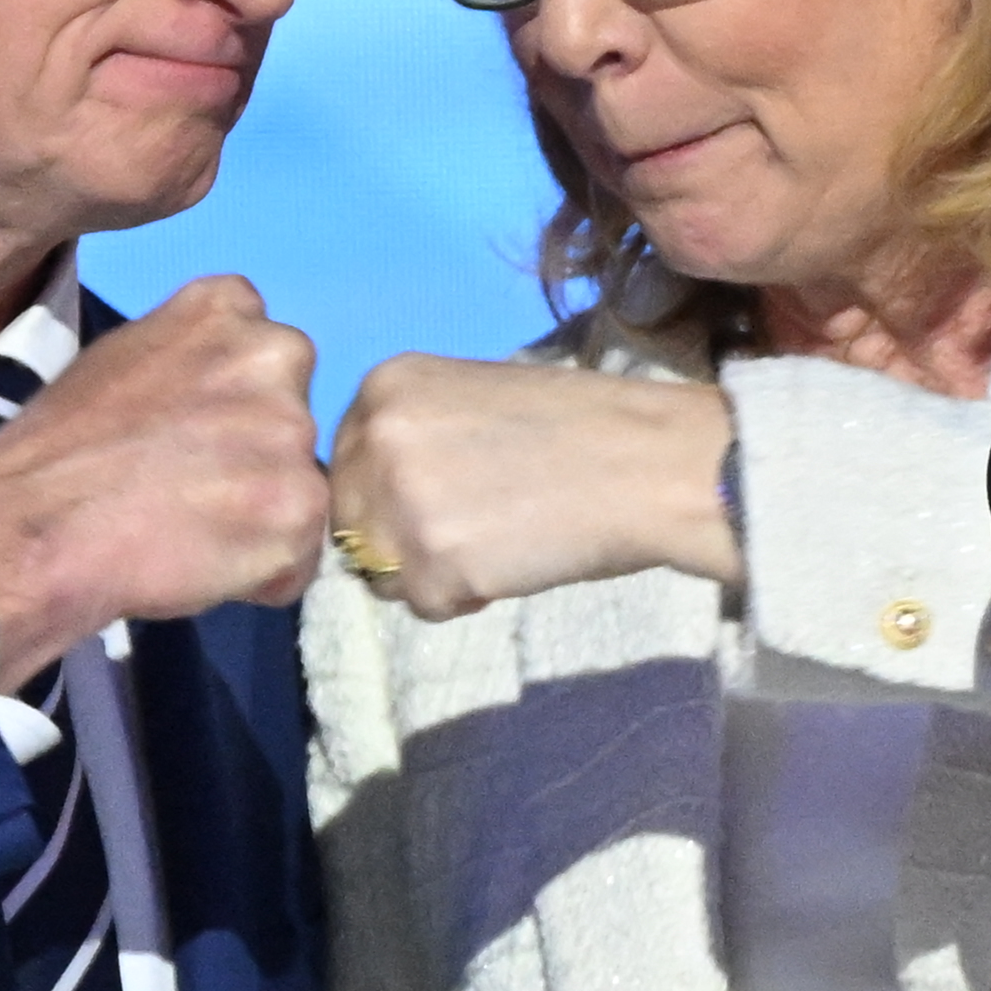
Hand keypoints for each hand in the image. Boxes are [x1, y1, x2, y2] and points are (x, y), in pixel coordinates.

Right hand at [0, 275, 322, 687]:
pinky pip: (299, 555)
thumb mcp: (119, 361)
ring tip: (191, 537)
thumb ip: (183, 363)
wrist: (40, 525)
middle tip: (194, 492)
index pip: (262, 349)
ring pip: (298, 488)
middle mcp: (275, 352)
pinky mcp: (301, 505)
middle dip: (257, 456)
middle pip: (289, 416)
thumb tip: (203, 397)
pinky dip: (264, 576)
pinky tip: (205, 572)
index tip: (193, 433)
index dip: (233, 402)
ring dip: (261, 518)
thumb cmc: (60, 449)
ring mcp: (293, 431)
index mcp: (225, 308)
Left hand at [327, 355, 738, 620]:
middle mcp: (376, 436)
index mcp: (385, 385)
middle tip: (476, 524)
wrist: (646, 465)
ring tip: (496, 542)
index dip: (391, 493)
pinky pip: (422, 605)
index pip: (344, 464)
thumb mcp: (471, 397)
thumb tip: (374, 492)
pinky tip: (510, 563)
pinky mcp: (430, 562)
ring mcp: (398, 501)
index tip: (451, 493)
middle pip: (351, 520)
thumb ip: (412, 433)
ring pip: (379, 570)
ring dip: (430, 572)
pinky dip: (463, 598)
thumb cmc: (578, 427)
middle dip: (401, 538)